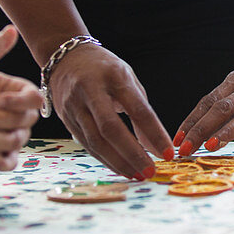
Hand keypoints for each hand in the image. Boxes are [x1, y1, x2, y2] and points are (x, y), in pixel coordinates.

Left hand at [0, 26, 42, 171]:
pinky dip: (1, 162)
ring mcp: (11, 137)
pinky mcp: (1, 157)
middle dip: (1, 118)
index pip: (34, 98)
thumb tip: (10, 30)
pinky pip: (10, 162)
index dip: (20, 100)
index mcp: (15, 94)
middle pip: (27, 120)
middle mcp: (17, 115)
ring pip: (18, 140)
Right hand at [49, 41, 172, 179]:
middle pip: (111, 128)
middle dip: (132, 154)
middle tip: (150, 171)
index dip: (154, 133)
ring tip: (137, 175)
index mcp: (114, 76)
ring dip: (118, 162)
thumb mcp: (128, 80)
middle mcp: (91, 90)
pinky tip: (120, 168)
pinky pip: (87, 144)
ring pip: (96, 140)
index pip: (138, 109)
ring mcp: (74, 105)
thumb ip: (142, 111)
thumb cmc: (104, 69)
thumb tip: (155, 147)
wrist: (65, 58)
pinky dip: (105, 159)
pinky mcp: (66, 118)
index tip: (168, 153)